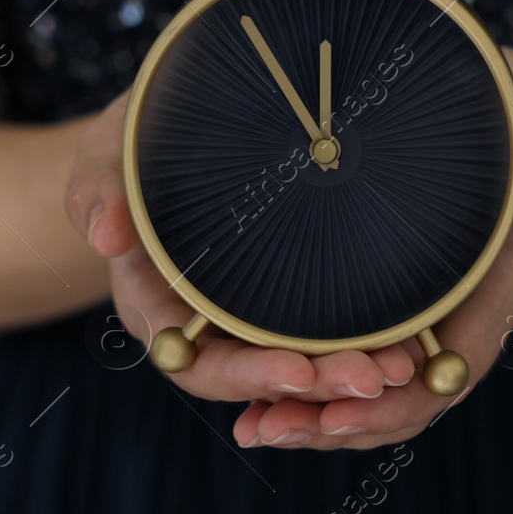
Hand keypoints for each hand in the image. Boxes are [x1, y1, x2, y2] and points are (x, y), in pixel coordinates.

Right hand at [65, 91, 415, 402]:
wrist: (176, 129)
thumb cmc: (135, 139)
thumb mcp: (108, 153)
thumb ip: (100, 187)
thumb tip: (103, 234)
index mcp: (156, 308)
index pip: (199, 363)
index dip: (248, 376)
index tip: (298, 372)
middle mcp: (204, 327)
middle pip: (261, 375)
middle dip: (319, 384)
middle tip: (378, 379)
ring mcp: (250, 318)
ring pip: (301, 364)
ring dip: (350, 374)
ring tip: (406, 366)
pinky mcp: (290, 299)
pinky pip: (325, 335)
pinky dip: (363, 345)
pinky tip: (412, 344)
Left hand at [231, 47, 512, 448]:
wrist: (492, 108)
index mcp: (502, 289)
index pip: (453, 367)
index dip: (399, 400)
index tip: (342, 413)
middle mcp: (463, 317)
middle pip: (406, 398)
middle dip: (341, 420)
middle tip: (271, 428)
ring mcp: (423, 319)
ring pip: (374, 393)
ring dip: (315, 415)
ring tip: (254, 428)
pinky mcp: (387, 306)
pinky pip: (351, 362)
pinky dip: (307, 387)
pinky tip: (255, 400)